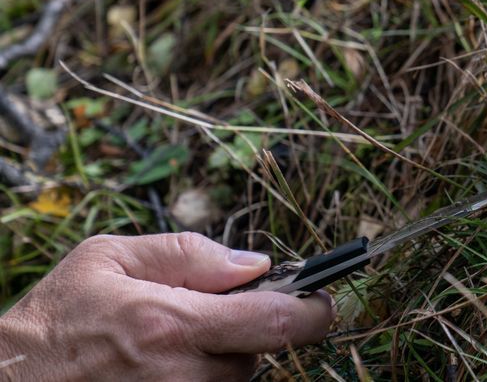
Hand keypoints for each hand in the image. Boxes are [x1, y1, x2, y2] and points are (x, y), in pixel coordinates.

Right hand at [0, 233, 332, 380]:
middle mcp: (180, 375)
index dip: (312, 310)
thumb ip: (189, 253)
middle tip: (207, 315)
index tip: (320, 299)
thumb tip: (254, 264)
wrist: (5, 381)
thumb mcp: (109, 257)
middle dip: (248, 330)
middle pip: (258, 355)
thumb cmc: (54, 318)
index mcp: (172, 324)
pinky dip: (199, 379)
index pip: (277, 322)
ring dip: (218, 360)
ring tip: (165, 346)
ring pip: (233, 381)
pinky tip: (160, 368)